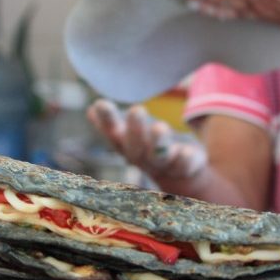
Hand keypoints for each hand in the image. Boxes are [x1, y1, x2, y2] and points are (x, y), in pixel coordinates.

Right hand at [86, 99, 206, 181]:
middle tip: (136, 110)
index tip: (99, 104)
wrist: (181, 176)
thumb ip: (113, 125)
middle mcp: (144, 157)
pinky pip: (187, 164)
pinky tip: (186, 151)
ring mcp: (166, 164)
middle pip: (136, 147)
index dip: (106, 121)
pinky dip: (186, 158)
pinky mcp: (188, 166)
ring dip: (159, 143)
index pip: (113, 134)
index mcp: (128, 146)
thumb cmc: (151, 148)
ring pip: (160, 156)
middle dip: (135, 130)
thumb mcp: (132, 136)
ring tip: (159, 127)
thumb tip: (91, 110)